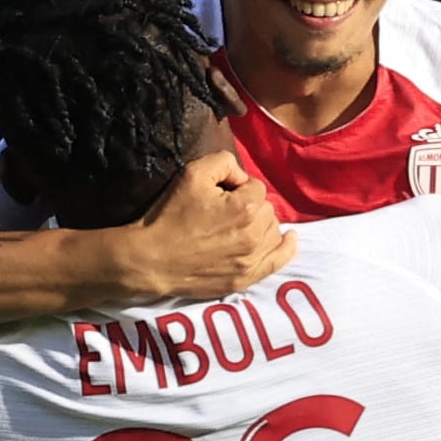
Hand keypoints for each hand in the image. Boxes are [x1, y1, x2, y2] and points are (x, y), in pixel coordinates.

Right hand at [126, 150, 297, 299]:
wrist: (152, 259)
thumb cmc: (170, 215)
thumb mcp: (193, 173)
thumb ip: (224, 162)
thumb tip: (241, 176)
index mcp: (246, 207)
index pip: (256, 186)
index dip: (237, 188)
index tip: (218, 196)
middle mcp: (255, 234)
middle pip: (267, 209)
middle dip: (249, 206)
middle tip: (223, 213)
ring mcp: (253, 259)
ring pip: (273, 231)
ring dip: (260, 225)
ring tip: (237, 227)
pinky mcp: (246, 278)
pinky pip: (279, 260)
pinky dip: (286, 247)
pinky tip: (289, 239)